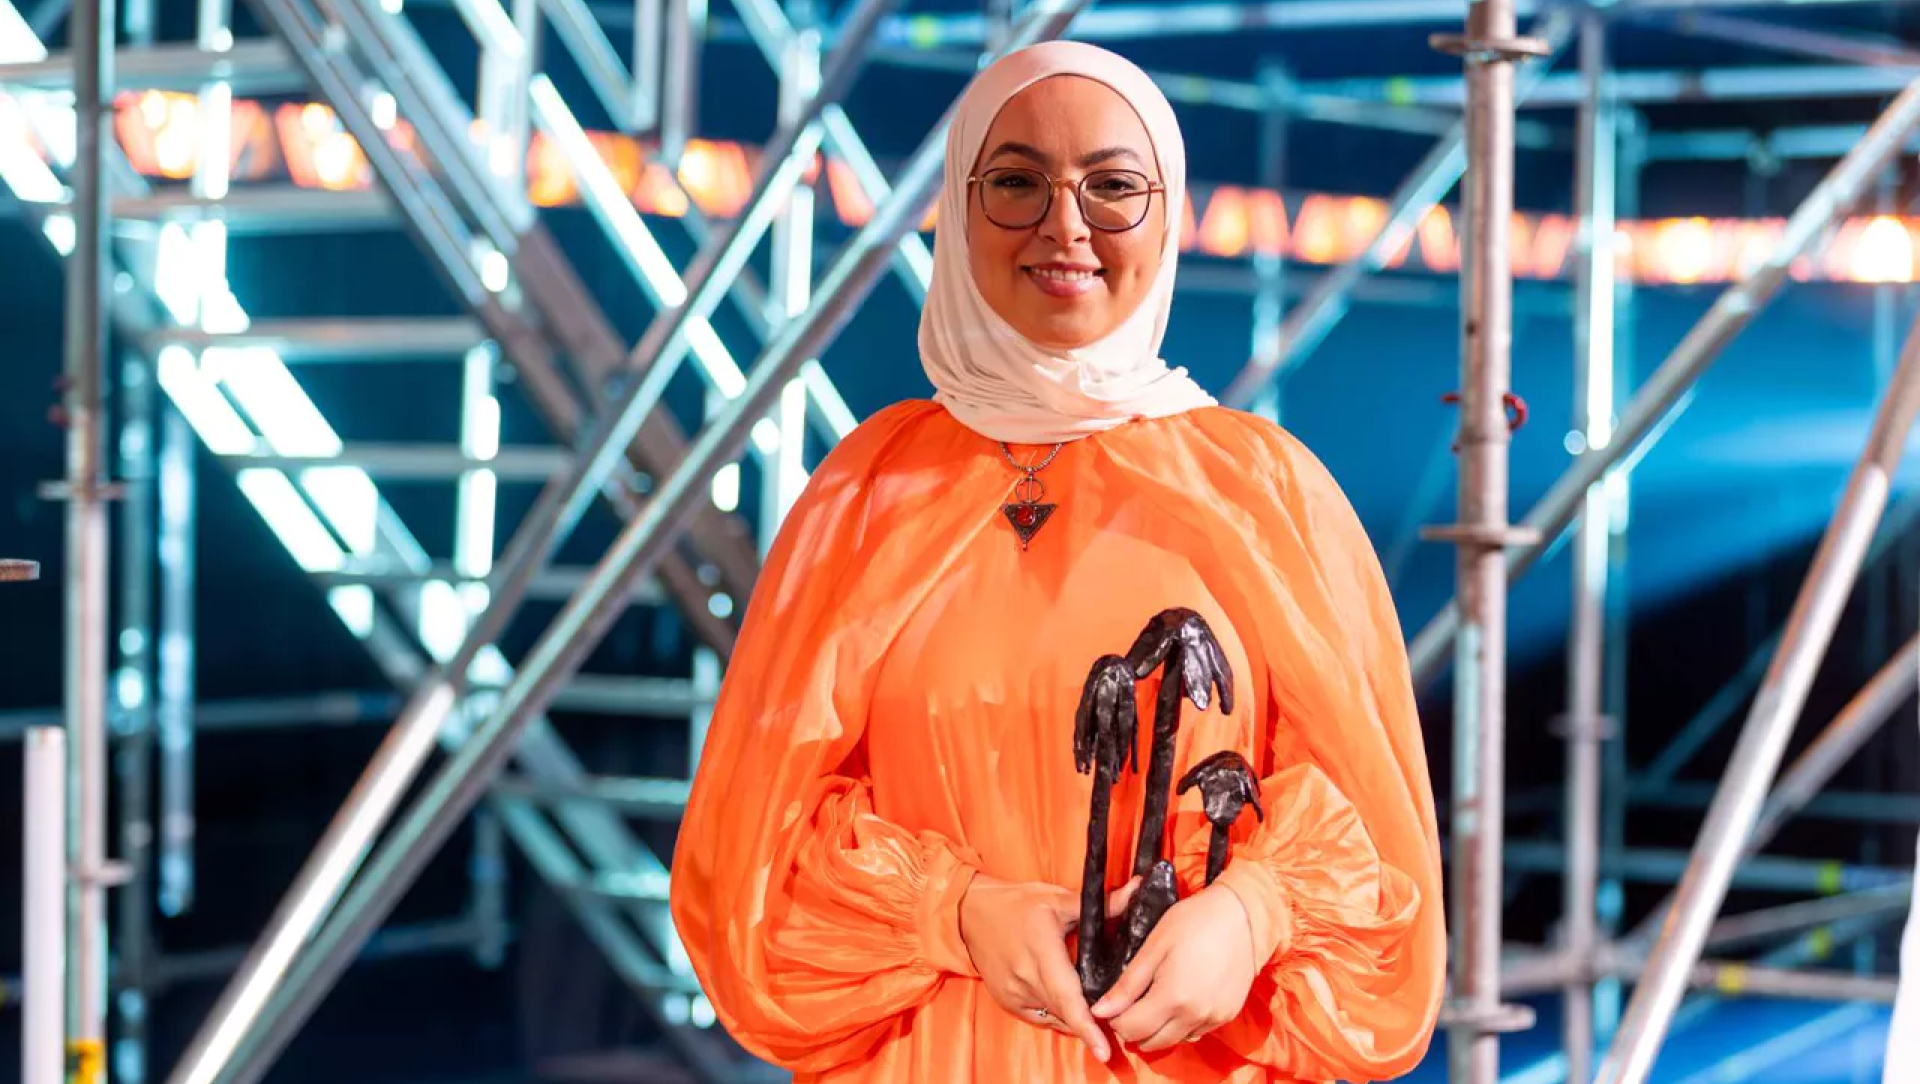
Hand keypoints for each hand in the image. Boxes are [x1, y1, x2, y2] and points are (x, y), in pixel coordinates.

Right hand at [959, 874, 1139, 1061]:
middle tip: (1116, 1028)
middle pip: (1065, 1011)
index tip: (1104, 1049)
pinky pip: (1042, 1018)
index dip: (1086, 1025)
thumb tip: (1138, 891)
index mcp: (1041, 950)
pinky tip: (1070, 1007)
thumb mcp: (1058, 899)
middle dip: (1092, 1024)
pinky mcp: (1008, 1002)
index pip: (1067, 996)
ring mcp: (1014, 994)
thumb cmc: (1017, 904)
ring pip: (1055, 1017)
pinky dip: (1059, 1016)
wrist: (971, 914)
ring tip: (1097, 1016)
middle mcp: (1025, 978)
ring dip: (1076, 1019)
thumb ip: (1102, 903)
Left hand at [1090, 884, 1257, 1051]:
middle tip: (1133, 1004)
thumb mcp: (1153, 947)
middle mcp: (1194, 1016)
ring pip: (1174, 1041)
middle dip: (1135, 1028)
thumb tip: (1099, 1010)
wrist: (1241, 916)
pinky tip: (1179, 1002)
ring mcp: (1214, 1018)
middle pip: (1151, 1043)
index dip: (1116, 1020)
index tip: (1116, 1003)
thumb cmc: (1193, 922)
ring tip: (1155, 1001)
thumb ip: (1127, 985)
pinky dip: (1182, 1026)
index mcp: (1172, 998)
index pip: (1131, 1030)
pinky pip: (1196, 1033)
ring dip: (1158, 1030)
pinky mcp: (1228, 1015)